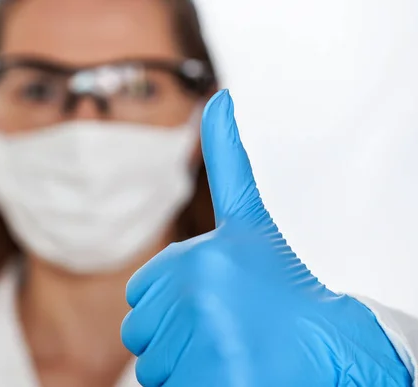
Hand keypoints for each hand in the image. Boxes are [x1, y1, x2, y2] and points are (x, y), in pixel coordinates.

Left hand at [120, 90, 410, 386]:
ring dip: (184, 366)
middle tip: (225, 332)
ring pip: (153, 367)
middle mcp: (198, 291)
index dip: (170, 306)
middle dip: (173, 337)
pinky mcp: (217, 378)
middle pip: (140, 332)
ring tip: (231, 352)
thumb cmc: (284, 286)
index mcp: (198, 255)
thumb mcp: (249, 220)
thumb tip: (221, 98)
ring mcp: (207, 336)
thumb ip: (228, 160)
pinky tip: (229, 373)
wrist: (333, 345)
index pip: (139, 293)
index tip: (213, 303)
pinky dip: (194, 386)